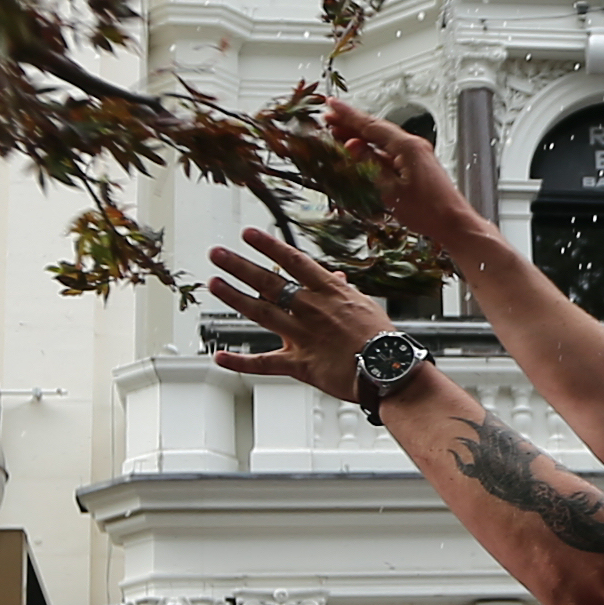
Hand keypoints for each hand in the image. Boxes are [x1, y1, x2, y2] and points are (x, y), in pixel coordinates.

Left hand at [198, 228, 399, 403]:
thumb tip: (336, 278)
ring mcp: (302, 336)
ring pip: (261, 313)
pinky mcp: (299, 364)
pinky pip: (264, 363)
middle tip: (217, 253)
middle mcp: (310, 309)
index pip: (293, 261)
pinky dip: (240, 362)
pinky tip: (220, 357)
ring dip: (234, 297)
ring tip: (215, 283)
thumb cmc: (381, 339)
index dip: (269, 245)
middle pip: (269, 282)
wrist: (388, 370)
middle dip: (240, 266)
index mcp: (328, 292)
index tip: (248, 234)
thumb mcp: (364, 305)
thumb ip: (343, 291)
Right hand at [311, 100, 493, 263]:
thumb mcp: (391, 190)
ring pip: (382, 140)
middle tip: (328, 117)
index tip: (331, 104)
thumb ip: (370, 165)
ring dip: (360, 136)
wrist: (454, 223)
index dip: (349, 115)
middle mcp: (413, 145)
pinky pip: (390, 152)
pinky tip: (360, 152)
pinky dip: (372, 150)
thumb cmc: (428, 211)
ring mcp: (416, 154)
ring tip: (337, 132)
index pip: (372, 126)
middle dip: (351, 123)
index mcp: (408, 147)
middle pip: (376, 130)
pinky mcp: (416, 165)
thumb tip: (352, 146)